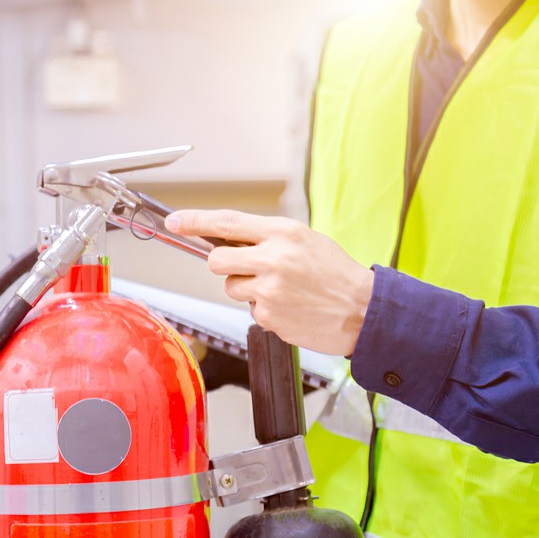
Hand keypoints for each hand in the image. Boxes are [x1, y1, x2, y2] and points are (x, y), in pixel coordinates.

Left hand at [166, 209, 374, 355]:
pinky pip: (250, 310)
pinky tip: (289, 307)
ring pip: (231, 288)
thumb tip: (228, 240)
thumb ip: (267, 238)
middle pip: (216, 260)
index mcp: (283, 233)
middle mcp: (273, 259)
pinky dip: (265, 310)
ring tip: (281, 290)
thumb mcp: (304, 240)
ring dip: (247, 289)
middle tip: (245, 269)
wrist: (364, 310)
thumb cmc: (335, 274)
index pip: (226, 222)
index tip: (174, 222)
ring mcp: (269, 290)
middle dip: (224, 266)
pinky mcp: (269, 316)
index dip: (194, 221)